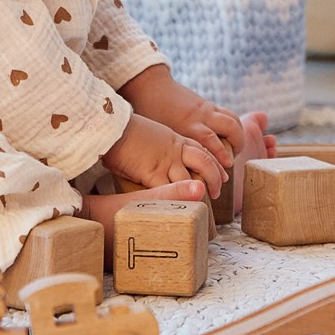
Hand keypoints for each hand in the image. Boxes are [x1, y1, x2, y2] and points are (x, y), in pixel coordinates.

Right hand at [101, 113, 224, 198]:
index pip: (201, 149)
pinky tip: (184, 207)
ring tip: (206, 200)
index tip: (222, 171)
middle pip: (204, 161)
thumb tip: (158, 152)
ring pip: (192, 177)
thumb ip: (159, 145)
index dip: (214, 161)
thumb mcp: (150, 134)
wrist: (113, 127)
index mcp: (174, 139)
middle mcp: (174, 150)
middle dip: (215, 175)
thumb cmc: (125, 130)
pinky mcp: (152, 174)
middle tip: (218, 189)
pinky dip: (177, 199)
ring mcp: (165, 162)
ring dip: (200, 190)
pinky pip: (169, 190)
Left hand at [118, 65, 241, 168]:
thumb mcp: (160, 136)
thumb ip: (172, 153)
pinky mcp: (206, 104)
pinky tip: (229, 137)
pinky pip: (226, 114)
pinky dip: (232, 125)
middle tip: (232, 160)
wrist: (150, 87)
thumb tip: (177, 175)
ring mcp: (205, 109)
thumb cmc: (149, 114)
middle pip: (229, 128)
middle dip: (237, 145)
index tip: (225, 171)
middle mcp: (200, 117)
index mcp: (187, 126)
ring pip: (232, 119)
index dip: (221, 157)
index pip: (211, 143)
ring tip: (236, 148)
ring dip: (238, 135)